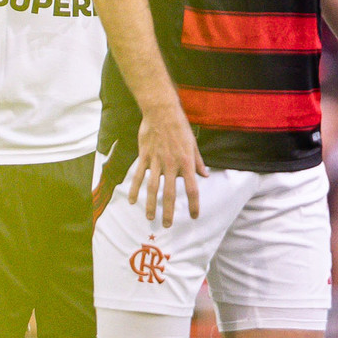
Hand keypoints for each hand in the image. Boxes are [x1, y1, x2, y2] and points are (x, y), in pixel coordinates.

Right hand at [124, 100, 206, 228]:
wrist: (161, 112)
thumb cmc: (180, 126)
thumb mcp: (193, 144)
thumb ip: (198, 162)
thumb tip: (205, 175)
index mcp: (186, 163)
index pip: (192, 189)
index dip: (194, 205)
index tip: (194, 216)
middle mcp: (171, 165)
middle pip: (170, 194)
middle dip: (169, 212)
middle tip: (167, 225)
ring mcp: (156, 161)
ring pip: (153, 188)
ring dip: (151, 205)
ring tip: (150, 218)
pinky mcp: (144, 156)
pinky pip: (139, 175)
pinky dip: (134, 189)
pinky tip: (132, 200)